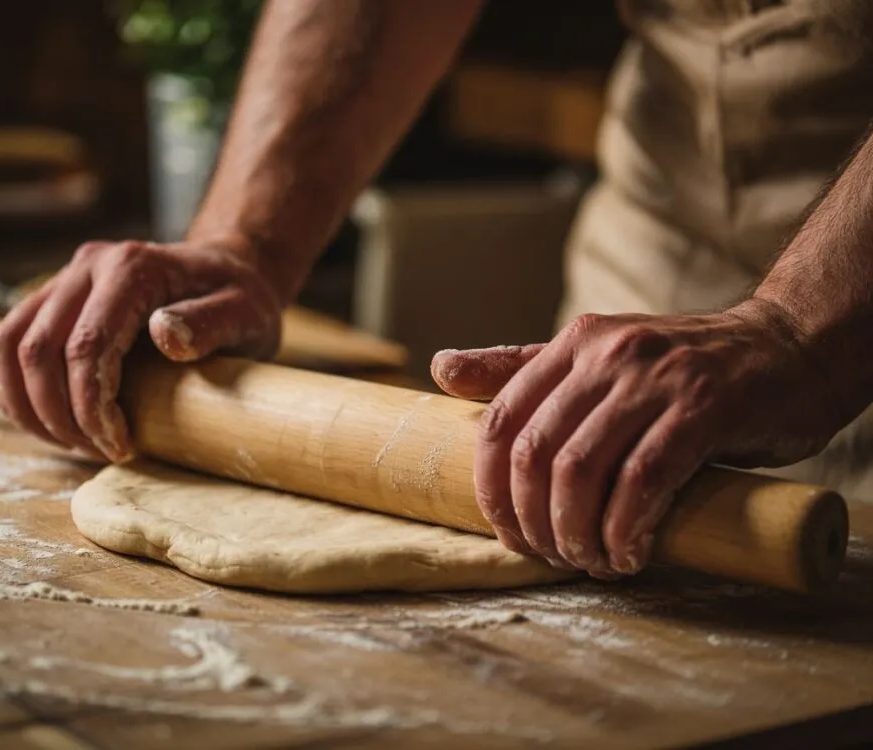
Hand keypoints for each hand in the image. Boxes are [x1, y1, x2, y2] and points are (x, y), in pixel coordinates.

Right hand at [0, 238, 282, 461]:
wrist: (227, 267)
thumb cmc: (241, 296)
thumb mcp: (247, 310)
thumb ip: (211, 321)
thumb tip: (165, 335)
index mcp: (132, 267)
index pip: (87, 345)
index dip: (91, 405)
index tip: (119, 446)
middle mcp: (89, 265)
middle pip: (38, 349)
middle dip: (60, 415)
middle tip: (101, 451)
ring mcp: (66, 278)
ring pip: (11, 346)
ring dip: (30, 407)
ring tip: (75, 444)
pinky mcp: (55, 297)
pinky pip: (9, 342)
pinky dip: (15, 389)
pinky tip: (49, 423)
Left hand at [430, 299, 842, 577]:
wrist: (786, 350)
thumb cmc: (684, 371)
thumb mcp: (598, 359)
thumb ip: (523, 369)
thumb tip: (441, 369)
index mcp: (573, 344)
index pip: (501, 422)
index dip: (492, 489)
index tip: (506, 533)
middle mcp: (606, 354)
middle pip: (534, 453)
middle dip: (531, 521)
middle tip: (550, 556)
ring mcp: (655, 378)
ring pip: (581, 470)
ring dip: (575, 532)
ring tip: (589, 561)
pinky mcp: (704, 407)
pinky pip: (643, 479)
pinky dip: (625, 528)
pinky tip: (627, 554)